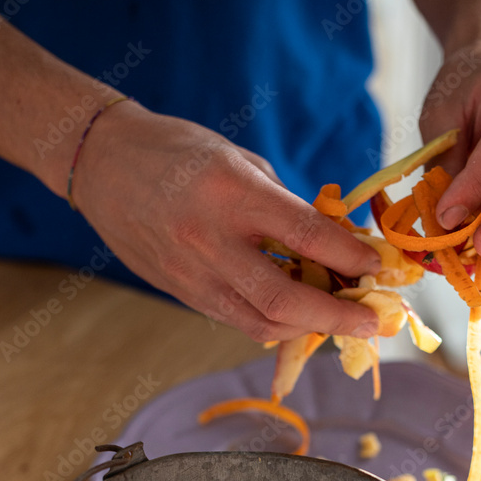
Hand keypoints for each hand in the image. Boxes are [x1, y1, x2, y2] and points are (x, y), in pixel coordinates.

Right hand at [72, 103, 381, 340]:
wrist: (102, 164)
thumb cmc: (179, 152)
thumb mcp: (241, 160)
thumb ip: (285, 205)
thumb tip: (334, 242)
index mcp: (232, 192)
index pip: (306, 235)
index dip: (350, 258)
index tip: (378, 269)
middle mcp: (211, 240)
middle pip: (285, 300)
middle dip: (337, 318)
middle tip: (372, 324)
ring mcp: (193, 274)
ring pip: (262, 323)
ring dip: (308, 328)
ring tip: (338, 321)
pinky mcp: (182, 294)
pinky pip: (238, 321)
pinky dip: (275, 324)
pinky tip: (298, 316)